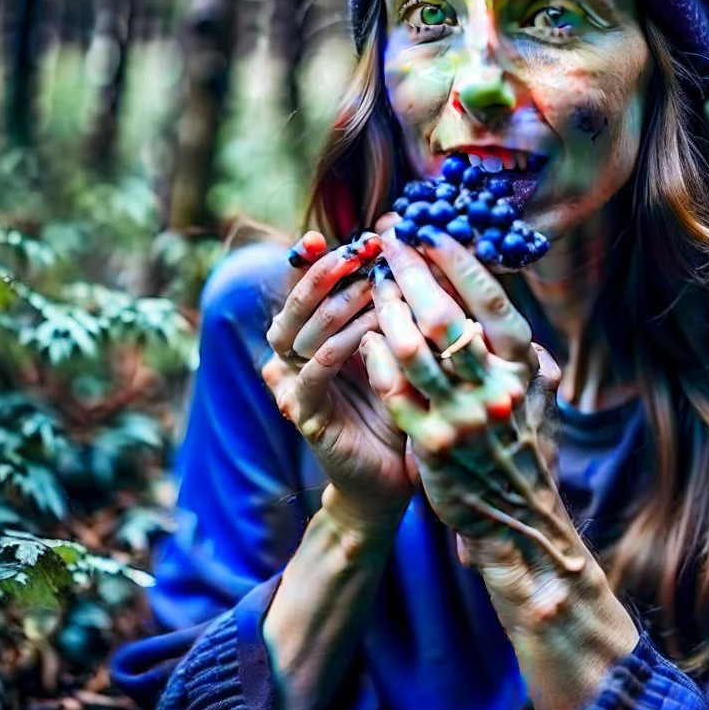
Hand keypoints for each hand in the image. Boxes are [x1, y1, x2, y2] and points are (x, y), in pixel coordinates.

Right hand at [261, 229, 410, 532]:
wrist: (396, 473)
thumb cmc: (404, 401)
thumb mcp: (402, 346)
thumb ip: (398, 307)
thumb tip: (414, 253)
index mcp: (316, 334)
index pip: (302, 288)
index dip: (308, 261)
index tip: (325, 236)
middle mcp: (298, 356)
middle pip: (294, 305)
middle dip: (325, 275)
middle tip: (359, 251)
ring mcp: (297, 386)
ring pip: (299, 335)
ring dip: (335, 307)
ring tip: (370, 286)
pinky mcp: (307, 416)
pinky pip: (311, 376)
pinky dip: (334, 352)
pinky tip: (363, 335)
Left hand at [359, 224, 582, 575]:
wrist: (516, 516)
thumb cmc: (526, 444)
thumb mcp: (538, 394)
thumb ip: (523, 353)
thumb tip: (500, 310)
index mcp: (522, 367)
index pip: (489, 301)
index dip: (457, 262)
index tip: (430, 233)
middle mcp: (495, 388)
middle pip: (443, 316)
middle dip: (410, 273)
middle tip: (388, 244)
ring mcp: (462, 417)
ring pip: (411, 349)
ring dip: (387, 309)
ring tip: (373, 284)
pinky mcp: (430, 443)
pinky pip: (394, 390)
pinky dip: (377, 358)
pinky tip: (367, 338)